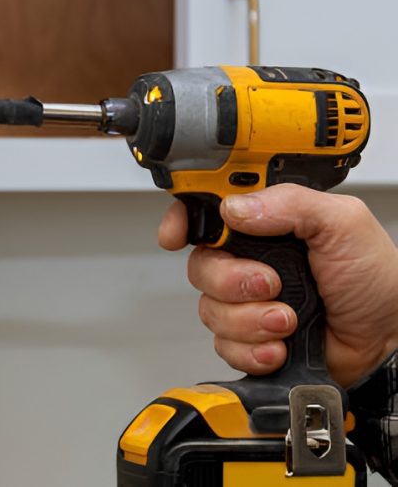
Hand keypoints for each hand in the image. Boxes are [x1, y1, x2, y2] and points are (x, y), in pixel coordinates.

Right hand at [159, 184, 397, 386]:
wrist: (389, 344)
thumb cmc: (376, 284)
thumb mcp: (343, 224)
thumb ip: (290, 203)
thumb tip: (235, 209)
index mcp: (268, 224)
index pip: (208, 212)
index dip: (183, 220)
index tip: (176, 234)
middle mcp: (252, 260)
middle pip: (201, 265)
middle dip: (232, 281)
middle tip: (269, 284)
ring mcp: (248, 302)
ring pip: (210, 309)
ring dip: (249, 319)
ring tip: (288, 319)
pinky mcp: (250, 338)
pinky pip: (224, 344)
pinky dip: (252, 349)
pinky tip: (280, 346)